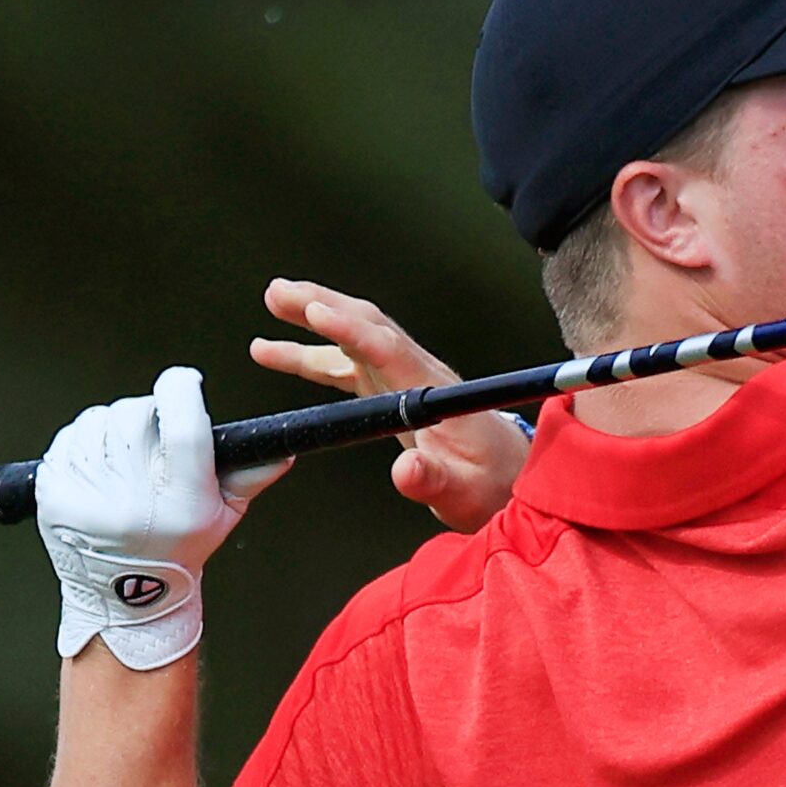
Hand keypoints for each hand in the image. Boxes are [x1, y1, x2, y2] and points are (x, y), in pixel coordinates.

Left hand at [35, 366, 288, 669]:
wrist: (124, 594)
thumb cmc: (177, 549)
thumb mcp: (224, 515)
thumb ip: (251, 475)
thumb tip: (280, 447)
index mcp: (181, 499)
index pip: (182, 423)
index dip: (182, 390)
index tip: (184, 383)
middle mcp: (133, 497)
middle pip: (137, 413)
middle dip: (147, 414)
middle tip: (153, 436)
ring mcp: (89, 496)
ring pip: (99, 419)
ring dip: (113, 427)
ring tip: (125, 457)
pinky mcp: (55, 493)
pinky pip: (69, 439)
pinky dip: (83, 443)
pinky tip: (99, 466)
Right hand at [252, 279, 528, 531]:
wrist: (512, 478)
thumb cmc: (491, 484)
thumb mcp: (462, 494)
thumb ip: (432, 480)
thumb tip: (405, 472)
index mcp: (435, 392)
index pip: (389, 350)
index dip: (351, 329)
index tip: (315, 311)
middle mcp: (419, 375)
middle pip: (369, 327)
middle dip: (324, 305)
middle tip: (280, 293)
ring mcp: (406, 379)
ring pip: (356, 337)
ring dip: (315, 317)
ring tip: (273, 300)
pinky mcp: (395, 390)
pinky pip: (349, 362)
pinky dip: (314, 350)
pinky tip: (275, 349)